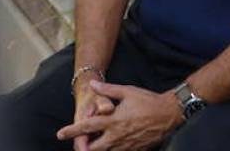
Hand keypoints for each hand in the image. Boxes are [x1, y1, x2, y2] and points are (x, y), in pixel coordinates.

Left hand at [57, 80, 183, 150]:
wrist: (169, 114)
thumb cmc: (148, 100)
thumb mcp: (127, 91)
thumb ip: (108, 90)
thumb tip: (93, 85)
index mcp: (113, 121)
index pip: (88, 127)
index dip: (72, 131)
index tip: (60, 133)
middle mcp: (118, 136)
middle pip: (94, 148)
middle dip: (84, 147)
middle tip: (79, 144)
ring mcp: (127, 145)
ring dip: (97, 149)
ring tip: (92, 144)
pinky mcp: (135, 149)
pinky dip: (112, 150)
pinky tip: (112, 144)